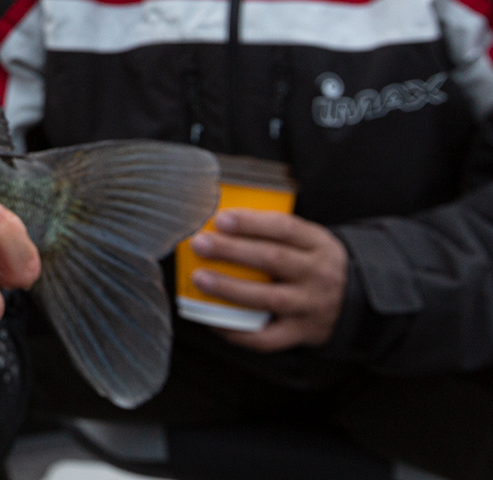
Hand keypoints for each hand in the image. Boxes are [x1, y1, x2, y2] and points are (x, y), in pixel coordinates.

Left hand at [188, 209, 347, 350]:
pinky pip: (266, 337)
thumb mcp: (310, 240)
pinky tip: (214, 320)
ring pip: (268, 298)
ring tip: (200, 278)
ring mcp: (310, 306)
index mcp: (319, 245)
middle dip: (231, 250)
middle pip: (273, 259)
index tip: (220, 219)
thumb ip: (275, 231)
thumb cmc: (316, 265)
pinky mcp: (302, 333)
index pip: (285, 228)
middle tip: (200, 244)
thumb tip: (220, 223)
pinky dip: (237, 330)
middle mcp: (317, 274)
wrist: (356, 303)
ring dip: (230, 288)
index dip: (251, 223)